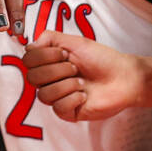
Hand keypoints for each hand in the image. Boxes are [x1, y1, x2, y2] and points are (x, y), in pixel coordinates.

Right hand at [22, 31, 144, 121]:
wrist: (123, 77)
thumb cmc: (102, 59)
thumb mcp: (75, 41)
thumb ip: (49, 38)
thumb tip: (29, 46)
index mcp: (50, 63)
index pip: (28, 61)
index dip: (45, 56)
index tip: (65, 53)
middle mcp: (51, 80)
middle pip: (32, 78)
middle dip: (57, 70)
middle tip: (76, 68)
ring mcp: (59, 97)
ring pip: (44, 95)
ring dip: (67, 85)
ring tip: (82, 82)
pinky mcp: (68, 112)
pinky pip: (58, 108)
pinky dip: (73, 98)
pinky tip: (84, 95)